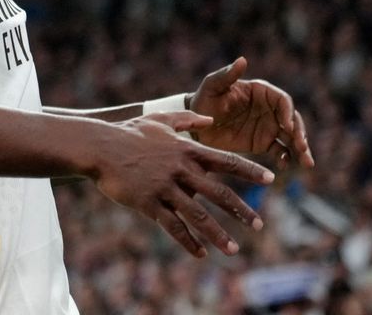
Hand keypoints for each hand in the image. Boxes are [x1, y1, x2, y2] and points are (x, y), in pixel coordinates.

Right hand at [91, 111, 273, 257]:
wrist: (100, 147)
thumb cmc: (130, 132)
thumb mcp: (161, 119)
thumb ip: (187, 118)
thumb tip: (210, 117)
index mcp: (187, 149)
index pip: (226, 161)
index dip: (250, 171)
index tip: (270, 179)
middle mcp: (181, 170)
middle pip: (219, 193)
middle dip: (241, 210)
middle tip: (258, 224)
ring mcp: (165, 188)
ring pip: (198, 215)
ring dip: (218, 234)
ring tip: (234, 249)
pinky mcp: (149, 203)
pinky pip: (172, 226)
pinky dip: (188, 241)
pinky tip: (200, 253)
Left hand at [188, 57, 314, 169]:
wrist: (195, 126)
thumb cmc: (204, 100)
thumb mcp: (213, 86)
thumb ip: (228, 75)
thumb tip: (242, 60)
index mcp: (261, 92)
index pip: (282, 100)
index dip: (288, 112)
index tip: (287, 126)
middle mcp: (268, 108)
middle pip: (292, 119)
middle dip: (300, 133)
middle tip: (303, 147)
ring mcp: (267, 126)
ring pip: (290, 137)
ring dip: (300, 148)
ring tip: (307, 162)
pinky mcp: (262, 143)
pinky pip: (279, 150)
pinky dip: (285, 158)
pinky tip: (285, 165)